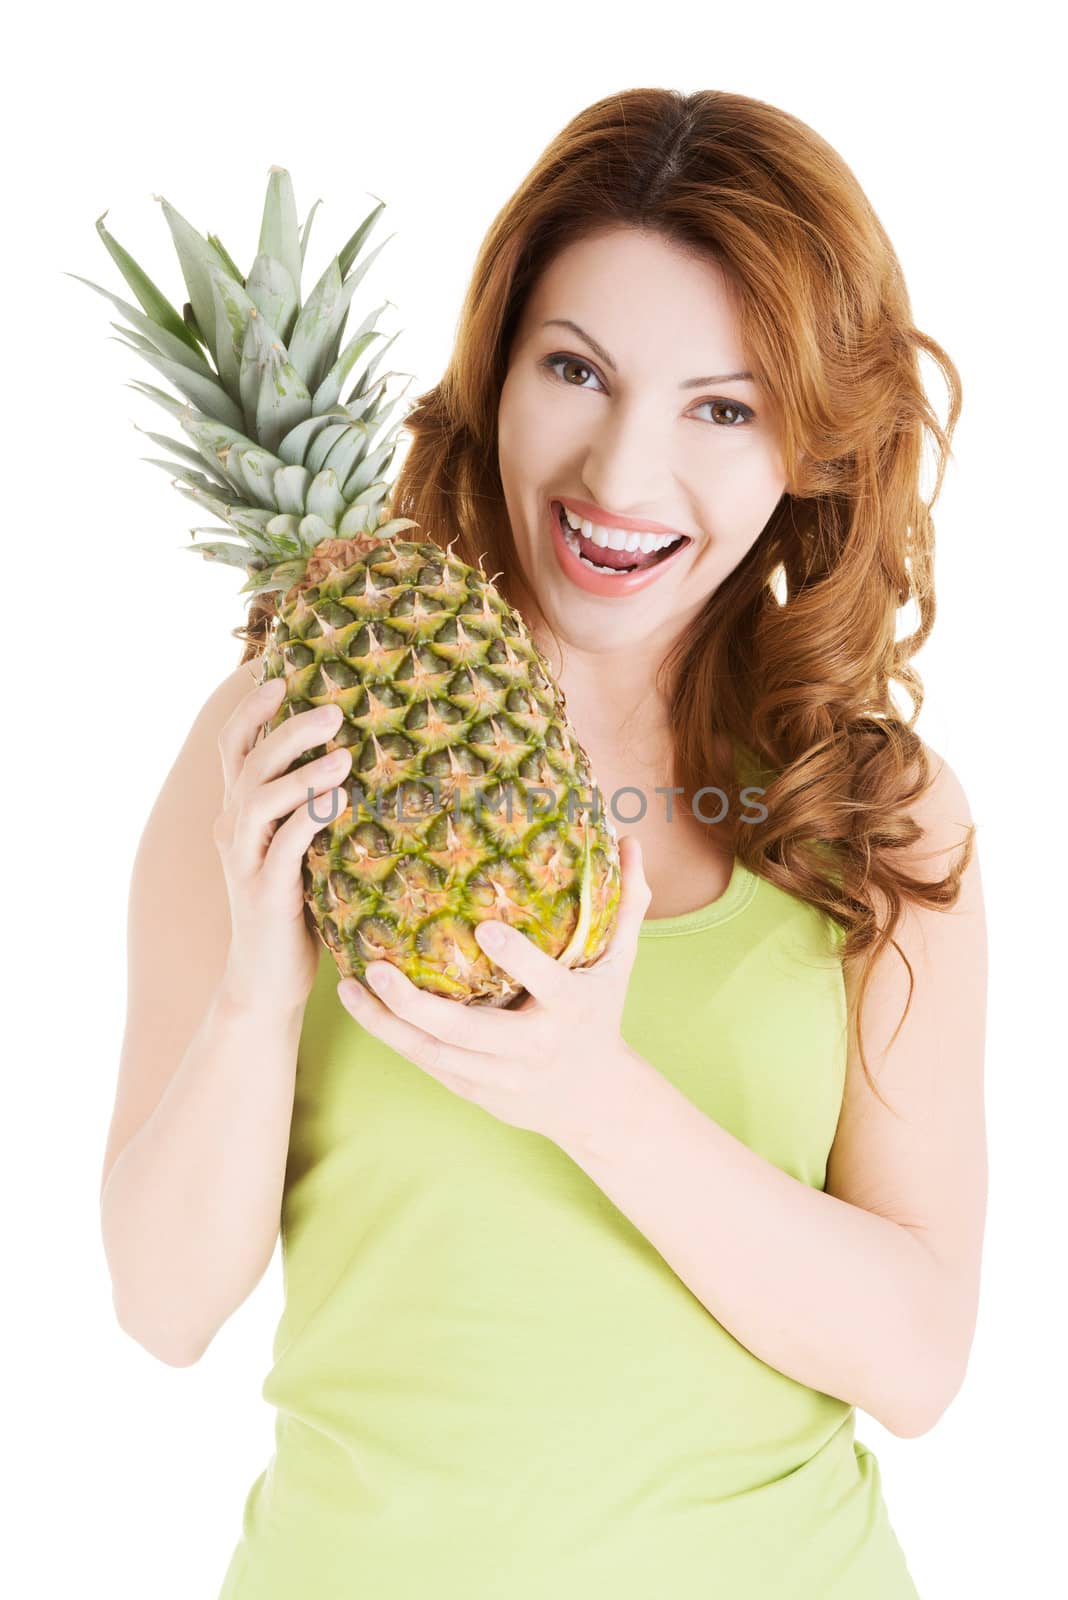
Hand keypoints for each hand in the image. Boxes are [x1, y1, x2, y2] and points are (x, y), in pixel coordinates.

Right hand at [213, 674, 352, 1014]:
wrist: (267, 979)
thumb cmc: (295, 907)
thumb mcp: (302, 847)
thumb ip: (314, 806)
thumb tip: (360, 758)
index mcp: (239, 811)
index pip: (235, 746)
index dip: (252, 708)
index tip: (280, 674)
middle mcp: (233, 828)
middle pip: (249, 761)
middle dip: (288, 728)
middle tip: (333, 709)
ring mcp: (245, 859)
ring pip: (260, 798)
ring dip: (302, 771)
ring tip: (344, 753)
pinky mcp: (263, 892)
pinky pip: (284, 846)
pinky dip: (310, 817)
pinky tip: (341, 800)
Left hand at [336, 835, 651, 1146]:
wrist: (594, 1102)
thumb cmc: (601, 1016)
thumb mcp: (619, 964)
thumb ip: (625, 904)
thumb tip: (631, 840)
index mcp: (571, 1010)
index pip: (546, 983)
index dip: (518, 958)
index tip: (485, 927)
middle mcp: (532, 1047)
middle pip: (466, 1032)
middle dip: (415, 1004)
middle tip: (375, 967)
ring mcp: (499, 1076)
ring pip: (433, 1054)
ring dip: (385, 1024)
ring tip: (348, 988)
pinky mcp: (473, 1091)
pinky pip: (426, 1065)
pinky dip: (392, 1037)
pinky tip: (362, 1007)